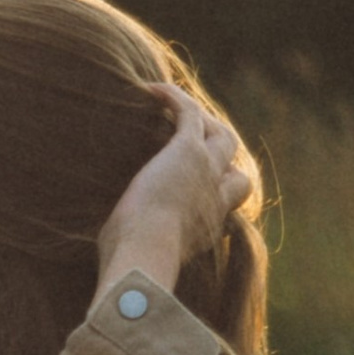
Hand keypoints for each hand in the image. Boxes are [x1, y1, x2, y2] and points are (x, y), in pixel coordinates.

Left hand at [93, 89, 257, 305]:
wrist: (144, 254)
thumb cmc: (134, 264)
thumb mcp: (139, 258)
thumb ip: (138, 248)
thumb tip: (114, 250)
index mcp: (207, 232)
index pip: (227, 211)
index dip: (219, 198)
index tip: (197, 192)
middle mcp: (215, 202)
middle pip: (240, 175)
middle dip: (223, 163)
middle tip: (195, 147)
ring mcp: (206, 173)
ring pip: (223, 137)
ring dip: (204, 123)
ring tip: (176, 113)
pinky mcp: (188, 150)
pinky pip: (190, 112)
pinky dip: (174, 98)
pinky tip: (151, 90)